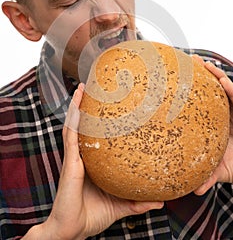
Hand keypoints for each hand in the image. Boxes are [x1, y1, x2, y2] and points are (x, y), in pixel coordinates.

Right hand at [25, 83, 163, 239]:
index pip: (94, 137)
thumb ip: (137, 202)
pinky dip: (73, 120)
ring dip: (76, 106)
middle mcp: (81, 157)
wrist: (71, 231)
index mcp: (91, 164)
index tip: (108, 107)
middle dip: (85, 106)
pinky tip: (76, 108)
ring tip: (82, 88)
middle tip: (93, 87)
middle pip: (82, 126)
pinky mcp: (70, 162)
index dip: (97, 121)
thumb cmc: (90, 216)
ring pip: (74, 125)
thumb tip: (160, 200)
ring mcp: (74, 158)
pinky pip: (71, 137)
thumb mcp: (120, 206)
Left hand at [192, 57, 232, 195]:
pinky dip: (231, 90)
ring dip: (216, 76)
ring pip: (225, 90)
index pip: (202, 104)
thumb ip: (209, 176)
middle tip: (189, 62)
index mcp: (214, 124)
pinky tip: (224, 82)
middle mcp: (224, 115)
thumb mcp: (220, 171)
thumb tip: (195, 190)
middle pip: (211, 91)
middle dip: (202, 75)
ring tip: (204, 65)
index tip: (176, 79)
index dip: (191, 91)